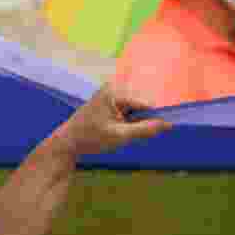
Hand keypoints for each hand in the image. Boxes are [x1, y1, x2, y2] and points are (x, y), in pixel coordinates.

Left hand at [54, 83, 171, 158]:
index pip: (143, 103)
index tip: (165, 128)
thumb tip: (167, 124)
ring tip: (117, 135)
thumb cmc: (91, 138)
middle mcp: (111, 90)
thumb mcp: (120, 136)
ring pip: (131, 112)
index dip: (153, 118)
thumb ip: (145, 129)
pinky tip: (113, 133)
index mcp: (113, 93)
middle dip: (139, 122)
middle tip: (128, 136)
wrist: (67, 143)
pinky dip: (124, 125)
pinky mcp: (106, 106)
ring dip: (131, 125)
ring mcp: (108, 97)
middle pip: (138, 107)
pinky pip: (124, 114)